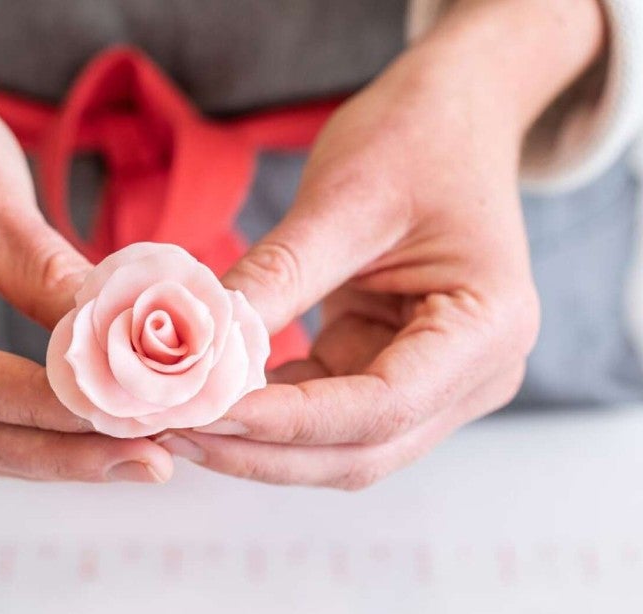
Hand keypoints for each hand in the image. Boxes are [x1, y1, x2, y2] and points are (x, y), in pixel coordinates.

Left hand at [156, 0, 603, 487]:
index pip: (382, 407)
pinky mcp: (393, 370)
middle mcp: (476, 374)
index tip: (202, 413)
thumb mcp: (345, 199)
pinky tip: (213, 397)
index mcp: (488, 327)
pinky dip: (269, 413)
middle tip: (171, 431)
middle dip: (262, 450)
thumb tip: (200, 345)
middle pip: (361, 450)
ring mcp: (438, 382)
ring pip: (340, 447)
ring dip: (259, 442)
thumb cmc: (416, 138)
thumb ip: (279, 277)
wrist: (450, 117)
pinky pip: (326, 410)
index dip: (287, 422)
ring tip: (178, 419)